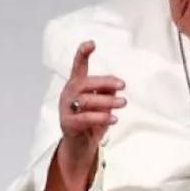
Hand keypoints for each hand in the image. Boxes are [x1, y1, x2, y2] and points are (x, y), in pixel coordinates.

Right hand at [46, 41, 125, 190]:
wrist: (80, 147)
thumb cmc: (92, 121)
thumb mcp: (103, 105)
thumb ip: (108, 92)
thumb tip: (117, 84)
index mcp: (76, 87)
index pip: (78, 67)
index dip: (82, 54)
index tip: (91, 43)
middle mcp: (68, 95)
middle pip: (84, 83)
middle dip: (104, 82)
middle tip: (123, 85)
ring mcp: (66, 110)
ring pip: (85, 100)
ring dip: (106, 101)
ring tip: (123, 103)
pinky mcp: (68, 124)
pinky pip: (84, 118)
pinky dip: (100, 118)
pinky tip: (113, 119)